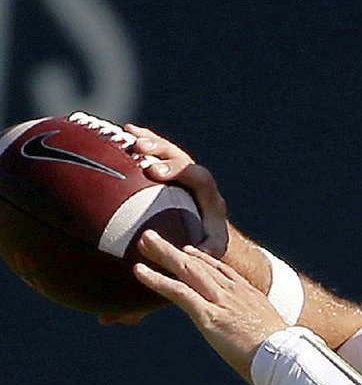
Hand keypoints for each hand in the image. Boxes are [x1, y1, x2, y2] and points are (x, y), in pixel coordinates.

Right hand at [124, 124, 229, 256]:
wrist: (209, 232)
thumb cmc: (209, 240)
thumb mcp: (212, 247)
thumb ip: (209, 248)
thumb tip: (200, 251)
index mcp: (208, 195)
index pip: (197, 176)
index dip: (176, 169)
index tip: (153, 171)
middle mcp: (195, 178)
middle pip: (180, 157)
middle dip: (160, 150)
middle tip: (139, 148)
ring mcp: (181, 172)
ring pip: (168, 150)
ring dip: (149, 140)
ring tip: (129, 134)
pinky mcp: (169, 171)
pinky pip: (157, 152)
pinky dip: (143, 140)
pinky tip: (125, 132)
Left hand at [133, 231, 285, 378]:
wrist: (284, 358)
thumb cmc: (282, 357)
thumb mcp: (273, 340)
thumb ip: (261, 337)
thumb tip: (263, 349)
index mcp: (250, 296)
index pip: (223, 271)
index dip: (204, 259)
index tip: (191, 250)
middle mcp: (233, 292)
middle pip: (201, 263)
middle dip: (176, 249)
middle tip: (155, 237)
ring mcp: (220, 300)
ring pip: (187, 269)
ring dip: (163, 254)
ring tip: (143, 242)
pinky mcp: (208, 314)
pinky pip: (177, 291)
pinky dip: (157, 280)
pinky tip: (139, 271)